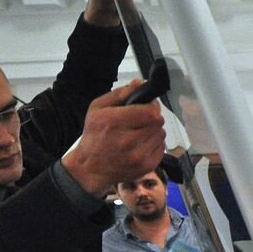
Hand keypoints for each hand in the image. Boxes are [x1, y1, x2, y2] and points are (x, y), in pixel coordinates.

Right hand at [60, 81, 165, 195]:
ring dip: (153, 131)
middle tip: (141, 120)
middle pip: (158, 122)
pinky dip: (154, 144)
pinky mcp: (146, 167)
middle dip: (152, 118)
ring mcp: (138, 156)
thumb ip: (120, 93)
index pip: (150, 112)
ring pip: (161, 134)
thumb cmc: (94, 135)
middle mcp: (127, 141)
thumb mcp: (97, 108)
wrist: (91, 168)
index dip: (152, 106)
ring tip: (139, 133)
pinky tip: (141, 145)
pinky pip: (161, 148)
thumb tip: (141, 83)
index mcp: (114, 122)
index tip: (146, 106)